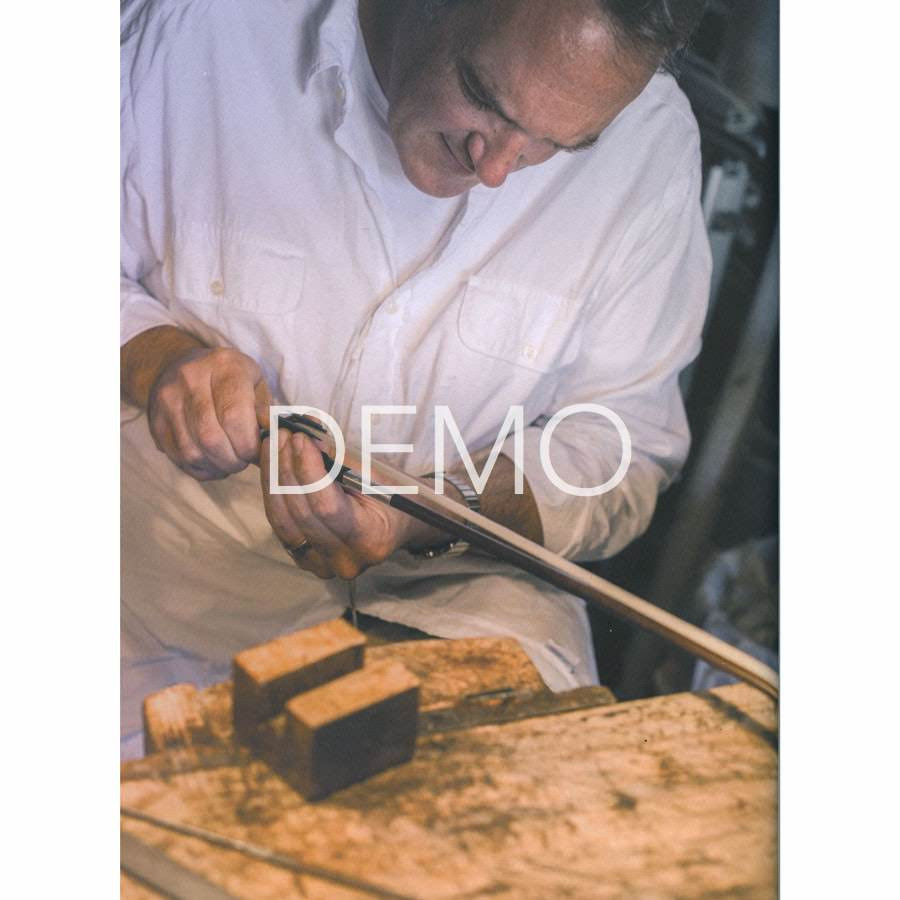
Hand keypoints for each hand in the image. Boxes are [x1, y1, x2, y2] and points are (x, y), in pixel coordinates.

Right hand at [148, 345, 270, 480]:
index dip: (249, 445)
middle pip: (211, 438)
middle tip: (243, 461)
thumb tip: (272, 437)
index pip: (234, 417)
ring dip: (217, 467)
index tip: (257, 452)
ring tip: (230, 463)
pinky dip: (201, 469)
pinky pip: (178, 457)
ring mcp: (167, 400)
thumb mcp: (254, 382)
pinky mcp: (155, 420)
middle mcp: (190, 379)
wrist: (178, 363)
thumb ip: (265, 409)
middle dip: (233, 460)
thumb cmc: (229, 377)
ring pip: (193, 452)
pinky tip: (214, 464)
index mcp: (224, 366)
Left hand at [260, 428, 418, 578]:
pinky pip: (281, 526)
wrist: (399, 526)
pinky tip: (273, 468)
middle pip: (301, 513)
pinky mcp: (306, 560)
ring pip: (283, 521)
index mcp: (371, 540)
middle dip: (286, 468)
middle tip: (280, 434)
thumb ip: (340, 458)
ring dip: (273, 478)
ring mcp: (322, 566)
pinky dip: (274, 494)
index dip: (309, 470)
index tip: (300, 438)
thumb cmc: (394, 496)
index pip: (327, 507)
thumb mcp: (376, 474)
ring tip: (272, 446)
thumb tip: (306, 436)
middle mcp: (345, 560)